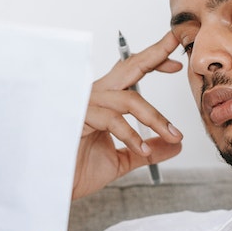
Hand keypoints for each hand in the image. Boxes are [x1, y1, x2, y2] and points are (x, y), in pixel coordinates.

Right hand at [73, 31, 185, 199]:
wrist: (54, 188)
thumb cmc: (77, 171)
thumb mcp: (122, 160)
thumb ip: (146, 151)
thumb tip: (175, 146)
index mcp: (104, 101)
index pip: (131, 73)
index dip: (153, 63)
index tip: (176, 65)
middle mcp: (95, 96)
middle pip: (128, 67)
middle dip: (154, 54)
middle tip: (175, 42)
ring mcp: (85, 104)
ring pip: (128, 99)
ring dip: (155, 118)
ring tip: (173, 135)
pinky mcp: (78, 117)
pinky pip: (112, 120)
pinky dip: (132, 135)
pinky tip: (144, 150)